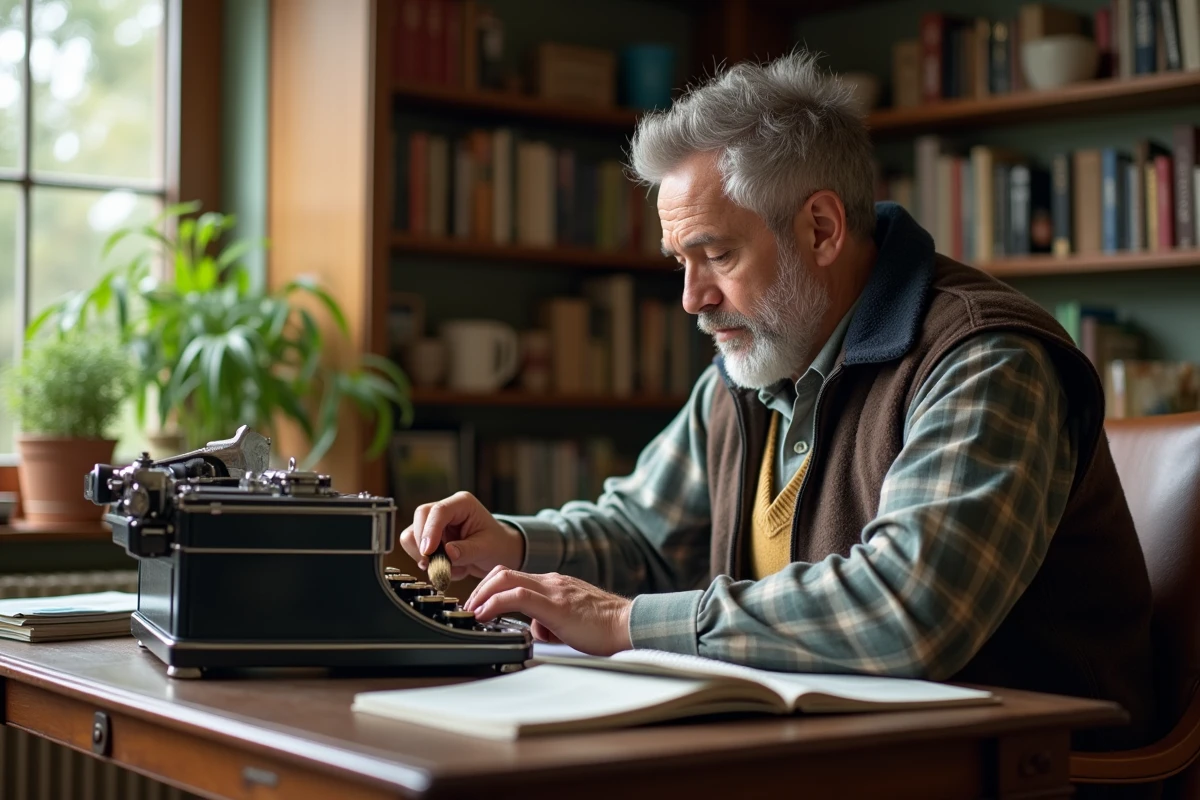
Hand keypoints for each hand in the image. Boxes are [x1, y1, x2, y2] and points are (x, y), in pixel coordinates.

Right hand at [398, 492, 524, 580]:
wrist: (498, 552)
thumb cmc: (496, 544)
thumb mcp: (487, 548)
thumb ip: (466, 551)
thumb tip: (447, 554)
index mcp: (462, 504)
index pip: (438, 511)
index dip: (430, 531)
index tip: (428, 553)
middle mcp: (446, 510)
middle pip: (420, 518)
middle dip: (424, 545)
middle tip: (437, 565)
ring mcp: (435, 523)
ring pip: (412, 536)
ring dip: (427, 558)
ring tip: (452, 569)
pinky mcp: (430, 538)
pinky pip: (417, 551)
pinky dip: (430, 565)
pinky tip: (451, 569)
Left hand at [465, 568, 632, 655]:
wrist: (629, 625)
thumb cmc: (605, 627)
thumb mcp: (569, 621)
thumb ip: (550, 620)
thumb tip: (536, 630)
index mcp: (555, 584)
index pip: (513, 576)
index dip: (490, 588)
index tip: (478, 605)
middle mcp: (552, 582)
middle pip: (503, 572)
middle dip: (479, 589)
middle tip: (469, 608)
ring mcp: (554, 590)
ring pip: (506, 579)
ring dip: (482, 594)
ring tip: (472, 611)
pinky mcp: (556, 606)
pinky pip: (518, 597)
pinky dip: (494, 603)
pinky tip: (485, 616)